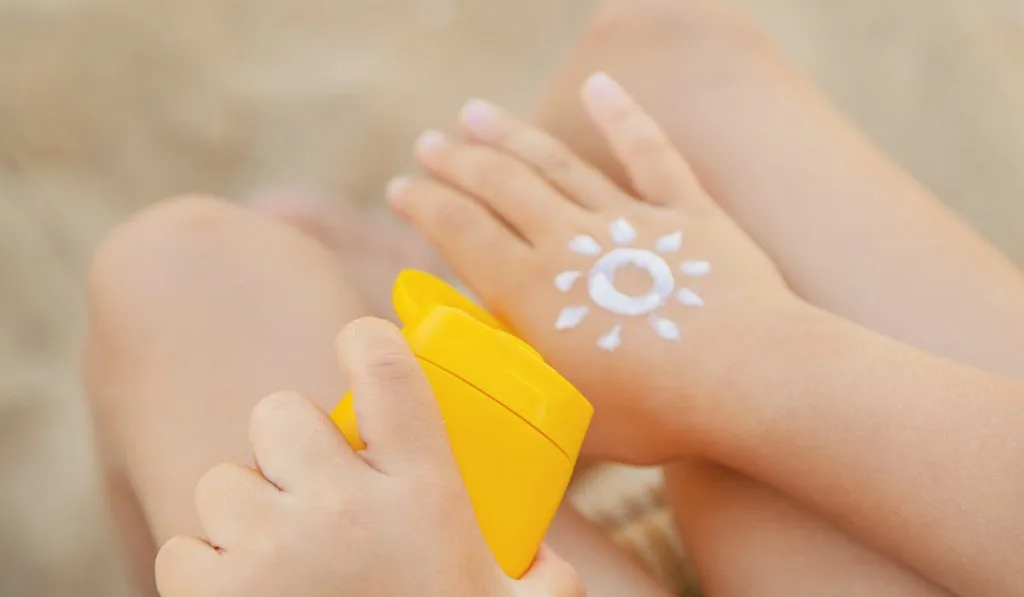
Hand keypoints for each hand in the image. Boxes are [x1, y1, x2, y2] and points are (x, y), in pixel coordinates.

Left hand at [154, 317, 581, 596]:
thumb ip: (546, 580)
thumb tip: (551, 559)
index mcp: (424, 495)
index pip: (387, 373)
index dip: (366, 343)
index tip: (358, 346)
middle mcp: (345, 506)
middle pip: (280, 413)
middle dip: (290, 451)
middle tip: (312, 497)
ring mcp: (274, 547)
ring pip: (223, 480)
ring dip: (245, 514)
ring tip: (280, 561)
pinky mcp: (214, 594)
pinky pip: (184, 545)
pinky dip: (205, 570)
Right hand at [390, 72, 805, 462]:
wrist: (751, 381)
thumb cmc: (656, 412)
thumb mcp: (564, 416)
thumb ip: (517, 388)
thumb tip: (478, 371)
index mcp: (532, 293)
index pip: (462, 233)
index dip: (425, 205)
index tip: (401, 188)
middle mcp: (572, 244)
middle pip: (502, 186)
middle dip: (457, 162)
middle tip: (428, 144)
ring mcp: (631, 223)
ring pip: (558, 164)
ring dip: (512, 135)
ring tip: (475, 112)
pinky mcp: (688, 215)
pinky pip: (650, 155)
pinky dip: (624, 117)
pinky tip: (600, 85)